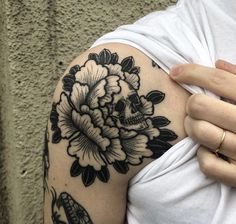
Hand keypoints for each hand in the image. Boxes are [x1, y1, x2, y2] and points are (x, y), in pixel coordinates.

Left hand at [169, 60, 235, 186]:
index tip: (175, 72)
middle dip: (191, 104)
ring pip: (199, 132)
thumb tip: (217, 64)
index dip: (192, 72)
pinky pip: (206, 163)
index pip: (218, 80)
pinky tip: (209, 150)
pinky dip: (201, 155)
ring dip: (191, 127)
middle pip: (199, 106)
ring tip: (198, 126)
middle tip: (195, 108)